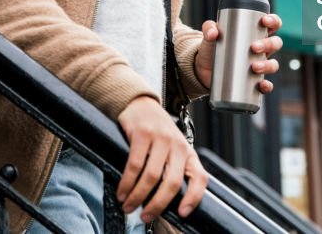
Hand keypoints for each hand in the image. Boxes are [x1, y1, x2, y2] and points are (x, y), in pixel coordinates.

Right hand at [116, 96, 208, 223]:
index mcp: (188, 152)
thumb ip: (173, 169)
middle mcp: (177, 144)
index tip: (183, 213)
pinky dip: (126, 183)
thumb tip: (165, 203)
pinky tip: (122, 191)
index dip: (194, 198)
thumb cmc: (157, 132)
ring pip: (151, 176)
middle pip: (171, 182)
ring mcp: (160, 138)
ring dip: (137, 196)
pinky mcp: (142, 134)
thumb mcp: (173, 148)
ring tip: (128, 206)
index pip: (199, 177)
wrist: (142, 105)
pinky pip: (134, 165)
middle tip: (145, 216)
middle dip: (157, 205)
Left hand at [194, 13, 282, 92]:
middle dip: (268, 44)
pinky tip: (262, 85)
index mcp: (254, 33)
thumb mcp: (209, 36)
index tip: (265, 21)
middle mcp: (261, 49)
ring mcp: (259, 65)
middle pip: (275, 44)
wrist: (203, 69)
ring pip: (273, 64)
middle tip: (254, 47)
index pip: (272, 25)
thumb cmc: (211, 48)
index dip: (273, 21)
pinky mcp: (253, 81)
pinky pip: (266, 85)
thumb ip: (209, 29)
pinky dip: (267, 86)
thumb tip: (213, 32)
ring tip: (254, 67)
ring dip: (268, 65)